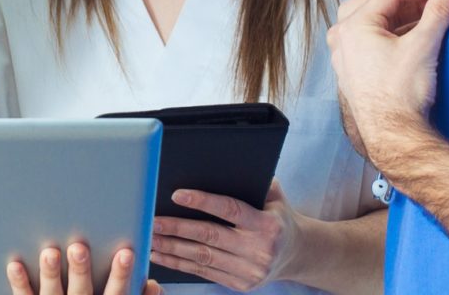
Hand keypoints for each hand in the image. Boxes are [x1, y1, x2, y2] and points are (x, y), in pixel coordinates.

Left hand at [5, 243, 161, 294]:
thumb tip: (153, 286)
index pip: (116, 294)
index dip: (121, 275)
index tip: (126, 253)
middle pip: (81, 292)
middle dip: (80, 270)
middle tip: (78, 249)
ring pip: (51, 294)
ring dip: (50, 274)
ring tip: (49, 253)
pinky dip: (20, 283)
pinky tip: (15, 265)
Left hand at [149, 181, 299, 290]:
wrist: (297, 254)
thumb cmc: (279, 218)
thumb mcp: (276, 197)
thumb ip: (254, 182)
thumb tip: (222, 166)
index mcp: (268, 225)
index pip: (230, 210)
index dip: (202, 202)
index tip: (177, 195)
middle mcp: (259, 250)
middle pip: (210, 236)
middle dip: (178, 228)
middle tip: (154, 220)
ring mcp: (249, 271)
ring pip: (202, 258)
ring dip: (172, 248)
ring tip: (151, 238)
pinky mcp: (241, 285)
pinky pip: (204, 273)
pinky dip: (180, 264)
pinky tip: (162, 255)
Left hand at [327, 0, 448, 166]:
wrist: (395, 138)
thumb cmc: (399, 99)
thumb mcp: (423, 46)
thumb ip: (438, 12)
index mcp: (353, 26)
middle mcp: (344, 35)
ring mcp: (349, 50)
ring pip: (379, 12)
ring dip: (408, 2)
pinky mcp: (360, 63)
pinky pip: (379, 31)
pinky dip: (402, 22)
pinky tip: (422, 20)